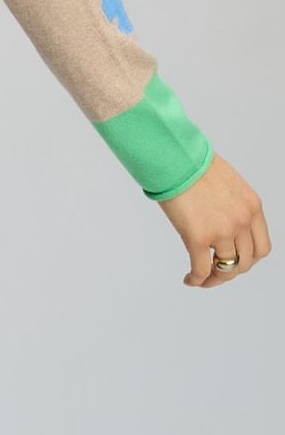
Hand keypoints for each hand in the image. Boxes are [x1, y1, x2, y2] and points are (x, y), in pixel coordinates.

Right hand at [157, 152, 270, 287]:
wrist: (173, 155)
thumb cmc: (191, 161)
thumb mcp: (226, 182)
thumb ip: (231, 204)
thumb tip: (221, 221)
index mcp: (251, 206)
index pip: (261, 246)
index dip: (248, 259)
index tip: (235, 260)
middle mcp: (242, 221)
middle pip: (245, 262)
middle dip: (231, 270)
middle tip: (217, 272)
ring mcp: (221, 231)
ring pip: (225, 269)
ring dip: (214, 278)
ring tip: (202, 279)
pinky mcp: (198, 237)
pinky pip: (201, 269)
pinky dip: (197, 280)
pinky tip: (189, 279)